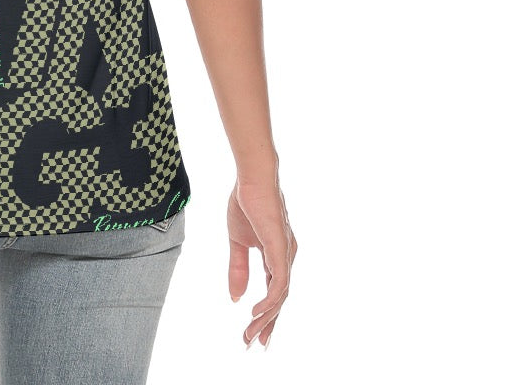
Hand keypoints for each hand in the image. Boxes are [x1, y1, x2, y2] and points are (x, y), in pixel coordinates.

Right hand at [227, 175, 297, 347]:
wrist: (251, 178)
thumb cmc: (246, 202)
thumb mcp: (237, 241)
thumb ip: (237, 268)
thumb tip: (235, 297)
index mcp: (278, 255)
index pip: (275, 292)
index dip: (266, 315)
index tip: (254, 334)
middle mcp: (286, 257)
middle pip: (279, 299)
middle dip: (267, 324)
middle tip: (252, 344)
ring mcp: (285, 254)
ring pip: (280, 295)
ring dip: (266, 317)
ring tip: (250, 333)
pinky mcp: (280, 249)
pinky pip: (279, 283)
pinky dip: (270, 301)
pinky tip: (257, 312)